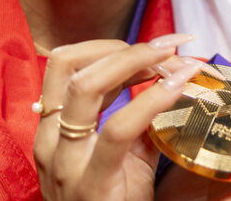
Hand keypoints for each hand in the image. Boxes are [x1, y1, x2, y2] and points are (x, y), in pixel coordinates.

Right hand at [33, 35, 205, 200]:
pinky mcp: (90, 184)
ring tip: (178, 61)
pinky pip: (119, 128)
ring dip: (137, 62)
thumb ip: (142, 117)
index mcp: (54, 129)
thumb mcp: (128, 155)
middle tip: (171, 46)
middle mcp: (50, 141)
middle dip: (125, 46)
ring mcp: (64, 164)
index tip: (157, 46)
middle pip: (70, 64)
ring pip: (86, 86)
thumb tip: (172, 75)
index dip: (111, 45)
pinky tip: (180, 87)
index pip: (66, 64)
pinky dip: (154, 98)